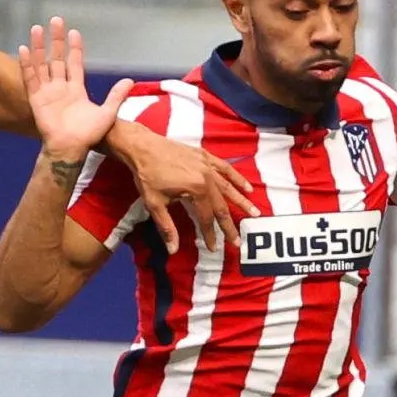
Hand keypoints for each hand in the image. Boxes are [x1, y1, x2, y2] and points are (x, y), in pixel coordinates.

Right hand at [20, 18, 132, 161]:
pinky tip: (24, 49)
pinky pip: (30, 78)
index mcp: (76, 89)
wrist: (71, 148)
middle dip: (56, 40)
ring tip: (36, 28)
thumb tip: (130, 81)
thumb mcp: (107, 113)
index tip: (74, 32)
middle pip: (56, 58)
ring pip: (41, 64)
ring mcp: (47, 92)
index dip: (74, 48)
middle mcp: (60, 87)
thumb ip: (116, 96)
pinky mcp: (36, 98)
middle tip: (55, 21)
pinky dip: (27, 64)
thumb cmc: (88, 134)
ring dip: (39, 47)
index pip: (74, 63)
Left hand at [110, 119, 257, 252]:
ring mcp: (207, 165)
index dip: (210, 235)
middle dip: (229, 225)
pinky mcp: (205, 156)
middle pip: (221, 206)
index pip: (206, 218)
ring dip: (241, 201)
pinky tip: (247, 188)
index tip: (213, 248)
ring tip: (254, 213)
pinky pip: (225, 168)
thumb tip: (173, 250)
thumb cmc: (147, 176)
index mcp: (196, 190)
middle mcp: (206, 178)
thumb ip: (167, 228)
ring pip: (228, 187)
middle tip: (237, 241)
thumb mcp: (155, 205)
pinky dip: (237, 178)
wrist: (142, 146)